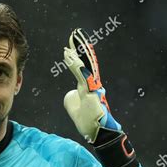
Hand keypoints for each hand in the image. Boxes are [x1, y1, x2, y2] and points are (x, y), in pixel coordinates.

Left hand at [63, 28, 138, 166]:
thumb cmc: (88, 122)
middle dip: (79, 48)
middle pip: (84, 62)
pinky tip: (70, 56)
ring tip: (73, 40)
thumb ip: (71, 98)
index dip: (74, 57)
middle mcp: (91, 84)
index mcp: (87, 87)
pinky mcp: (92, 92)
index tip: (68, 46)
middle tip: (75, 34)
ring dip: (78, 53)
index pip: (80, 68)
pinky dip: (76, 66)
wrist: (97, 133)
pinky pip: (82, 76)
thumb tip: (71, 92)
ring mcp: (93, 87)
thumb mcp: (74, 108)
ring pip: (84, 66)